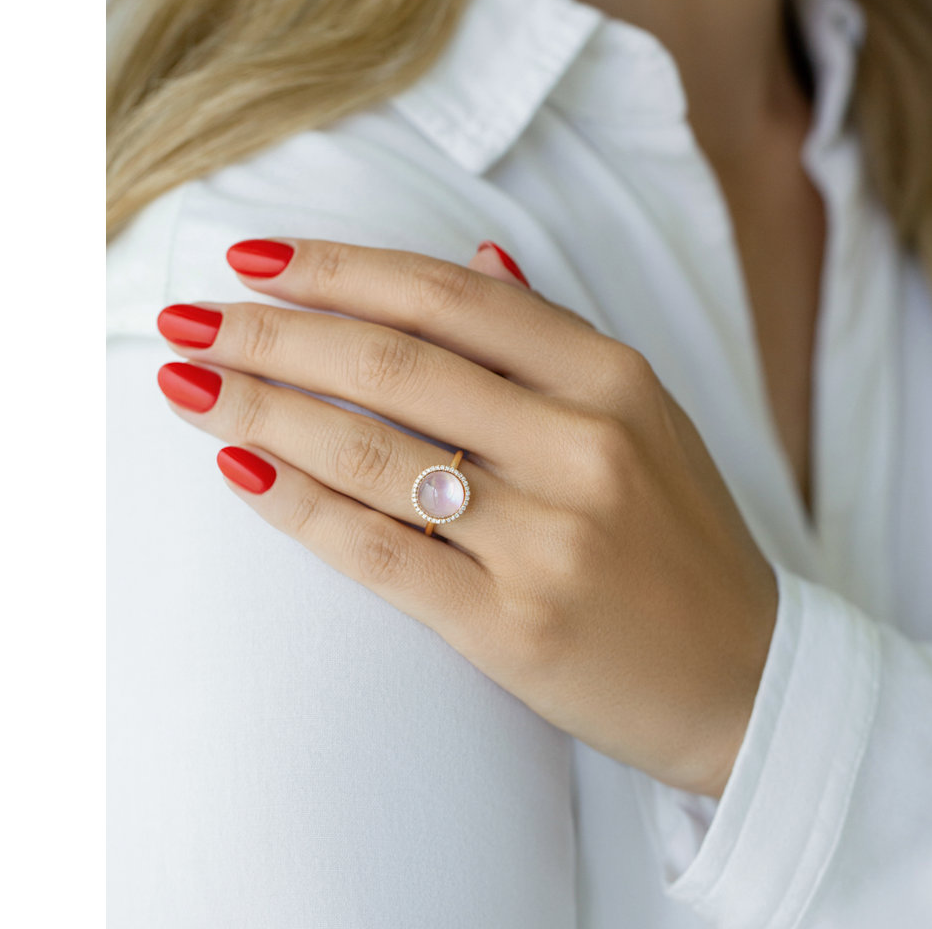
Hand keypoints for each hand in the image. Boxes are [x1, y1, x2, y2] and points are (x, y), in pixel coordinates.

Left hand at [153, 238, 776, 796]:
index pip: (447, 297)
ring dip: (259, 410)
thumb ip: (554, 339)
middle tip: (184, 319)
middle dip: (269, 333)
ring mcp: (549, 537)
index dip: (338, 269)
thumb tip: (475, 249)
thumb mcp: (647, 418)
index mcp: (613, 379)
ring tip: (184, 386)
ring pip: (371, 449)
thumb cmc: (682, 544)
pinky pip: (381, 551)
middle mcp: (582, 445)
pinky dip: (298, 507)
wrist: (748, 683)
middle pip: (392, 362)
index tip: (252, 257)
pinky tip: (237, 471)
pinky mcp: (514, 625)